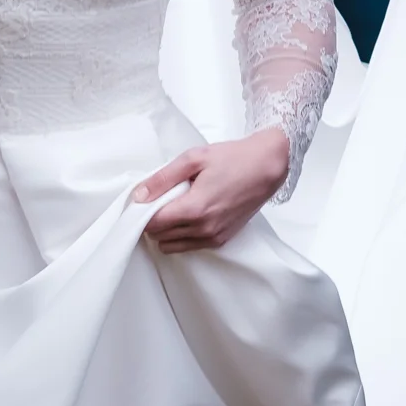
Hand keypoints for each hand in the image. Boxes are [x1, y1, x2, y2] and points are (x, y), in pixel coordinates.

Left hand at [132, 127, 288, 252]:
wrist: (266, 167)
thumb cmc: (233, 158)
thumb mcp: (193, 158)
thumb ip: (162, 178)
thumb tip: (138, 195)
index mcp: (195, 209)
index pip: (152, 224)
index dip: (142, 211)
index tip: (143, 199)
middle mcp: (204, 229)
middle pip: (159, 236)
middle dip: (153, 220)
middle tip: (160, 199)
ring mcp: (214, 237)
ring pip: (172, 245)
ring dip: (166, 230)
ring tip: (174, 206)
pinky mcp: (222, 240)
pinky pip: (189, 246)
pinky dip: (181, 235)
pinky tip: (188, 214)